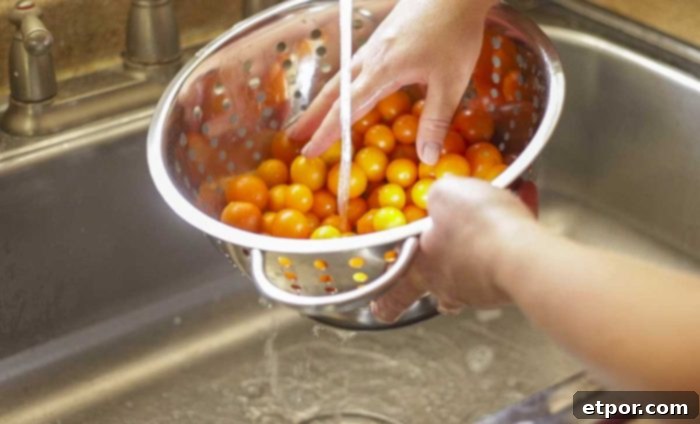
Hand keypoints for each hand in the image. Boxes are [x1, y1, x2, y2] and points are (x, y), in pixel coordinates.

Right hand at [289, 0, 496, 164]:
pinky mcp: (381, 39)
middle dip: (313, 117)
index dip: (327, 133)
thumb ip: (436, 120)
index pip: (346, 108)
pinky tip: (344, 91)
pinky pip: (352, 68)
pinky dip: (340, 87)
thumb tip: (427, 158)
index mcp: (381, 71)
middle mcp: (370, 59)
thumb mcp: (451, 81)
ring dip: (322, 101)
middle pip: (333, 92)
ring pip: (340, 79)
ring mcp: (373, 47)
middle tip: (294, 138)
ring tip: (310, 119)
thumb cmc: (455, 32)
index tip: (309, 151)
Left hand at [371, 177, 537, 322]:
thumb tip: (441, 195)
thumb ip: (438, 195)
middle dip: (443, 266)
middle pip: (439, 283)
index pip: (395, 293)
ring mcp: (481, 288)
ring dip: (484, 242)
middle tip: (450, 250)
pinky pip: (509, 252)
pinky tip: (522, 205)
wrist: (522, 253)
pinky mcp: (512, 282)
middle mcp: (448, 285)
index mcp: (420, 268)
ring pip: (476, 268)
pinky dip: (514, 231)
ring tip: (497, 210)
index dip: (386, 302)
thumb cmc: (473, 227)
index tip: (379, 311)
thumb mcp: (444, 194)